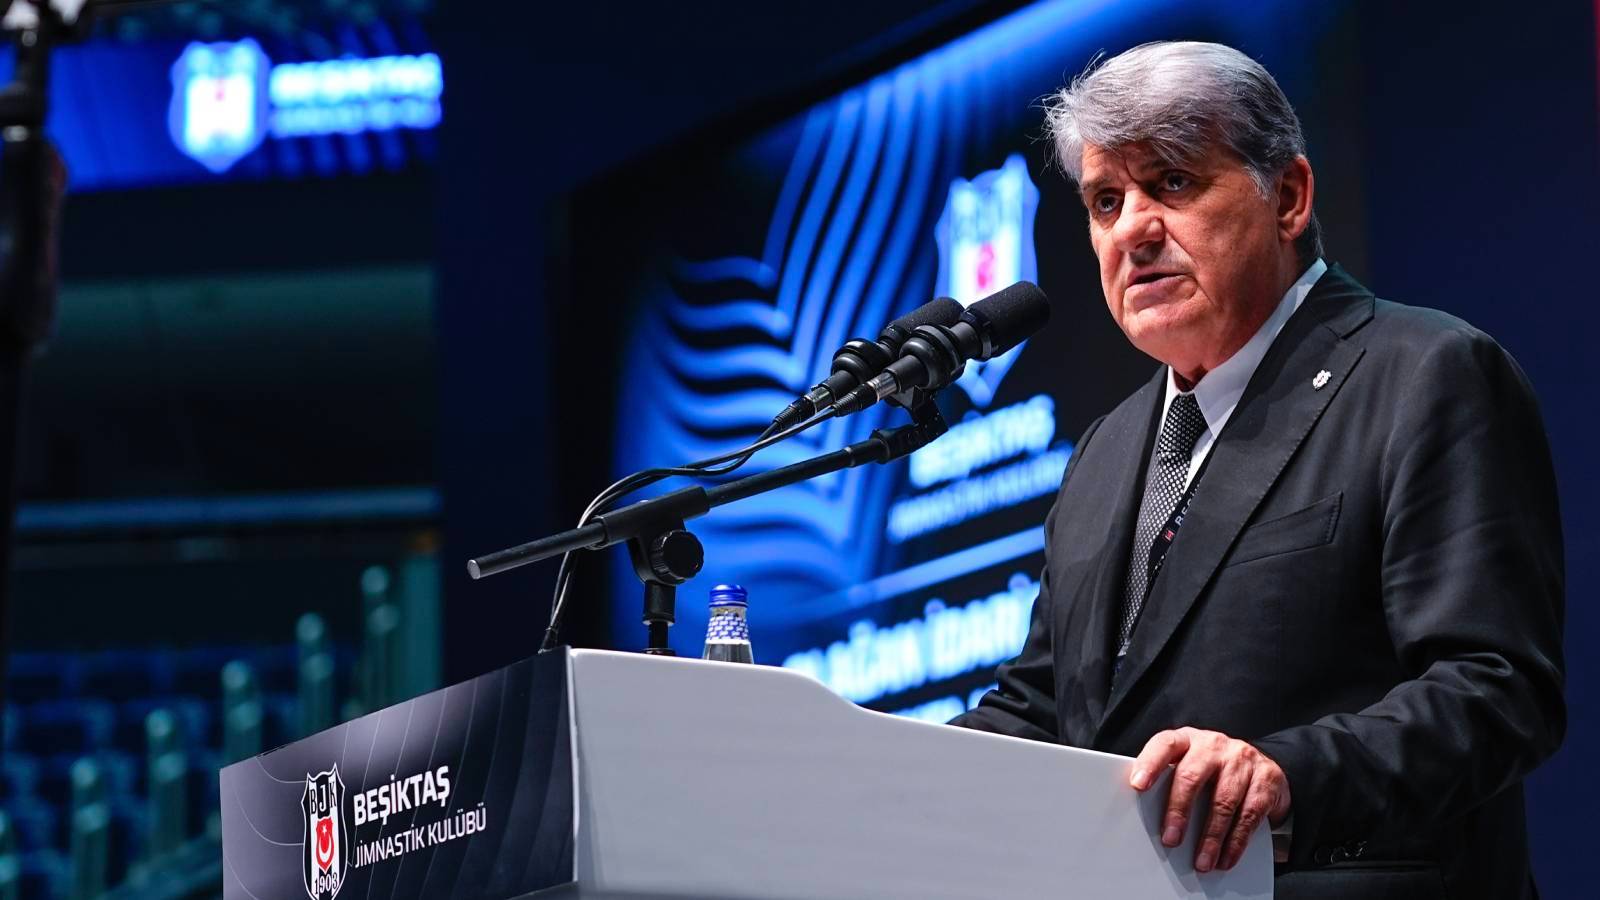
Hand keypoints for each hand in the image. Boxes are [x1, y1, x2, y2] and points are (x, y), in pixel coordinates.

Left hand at [1130, 727, 1290, 872]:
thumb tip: (1145, 817)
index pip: (1165, 744)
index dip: (1150, 763)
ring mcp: (1241, 760)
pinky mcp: (1266, 779)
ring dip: (1211, 837)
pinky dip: (1236, 842)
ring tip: (1201, 861)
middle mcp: (1214, 745)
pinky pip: (1249, 815)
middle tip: (1171, 839)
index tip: (1138, 785)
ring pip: (1222, 801)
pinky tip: (1226, 858)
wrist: (1263, 765)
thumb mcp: (1190, 764)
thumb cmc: (1214, 769)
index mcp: (1188, 740)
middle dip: (1179, 811)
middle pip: (1192, 776)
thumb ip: (1169, 781)